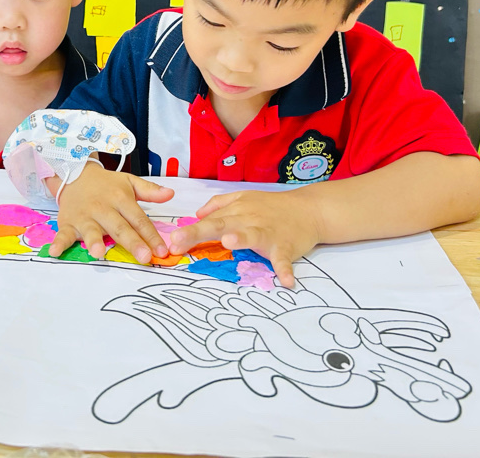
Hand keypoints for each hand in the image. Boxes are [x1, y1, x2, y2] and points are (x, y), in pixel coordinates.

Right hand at [49, 164, 173, 262]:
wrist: (74, 173)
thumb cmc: (106, 185)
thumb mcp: (129, 182)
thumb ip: (150, 190)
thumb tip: (171, 194)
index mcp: (120, 199)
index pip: (139, 219)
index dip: (151, 236)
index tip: (162, 251)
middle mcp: (103, 208)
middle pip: (119, 228)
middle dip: (132, 243)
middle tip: (144, 257)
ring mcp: (84, 216)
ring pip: (91, 230)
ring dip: (94, 241)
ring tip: (99, 253)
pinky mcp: (67, 222)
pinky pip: (62, 233)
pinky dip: (59, 243)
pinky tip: (55, 252)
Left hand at [167, 190, 323, 288]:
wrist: (309, 210)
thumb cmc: (272, 207)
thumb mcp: (244, 198)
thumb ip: (220, 204)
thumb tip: (198, 213)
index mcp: (237, 210)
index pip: (208, 221)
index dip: (188, 231)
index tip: (170, 242)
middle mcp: (248, 219)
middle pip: (220, 224)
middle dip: (198, 233)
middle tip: (178, 242)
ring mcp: (268, 232)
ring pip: (252, 235)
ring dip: (241, 238)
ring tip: (229, 243)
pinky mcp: (286, 246)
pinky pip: (284, 259)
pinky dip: (284, 269)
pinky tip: (285, 281)